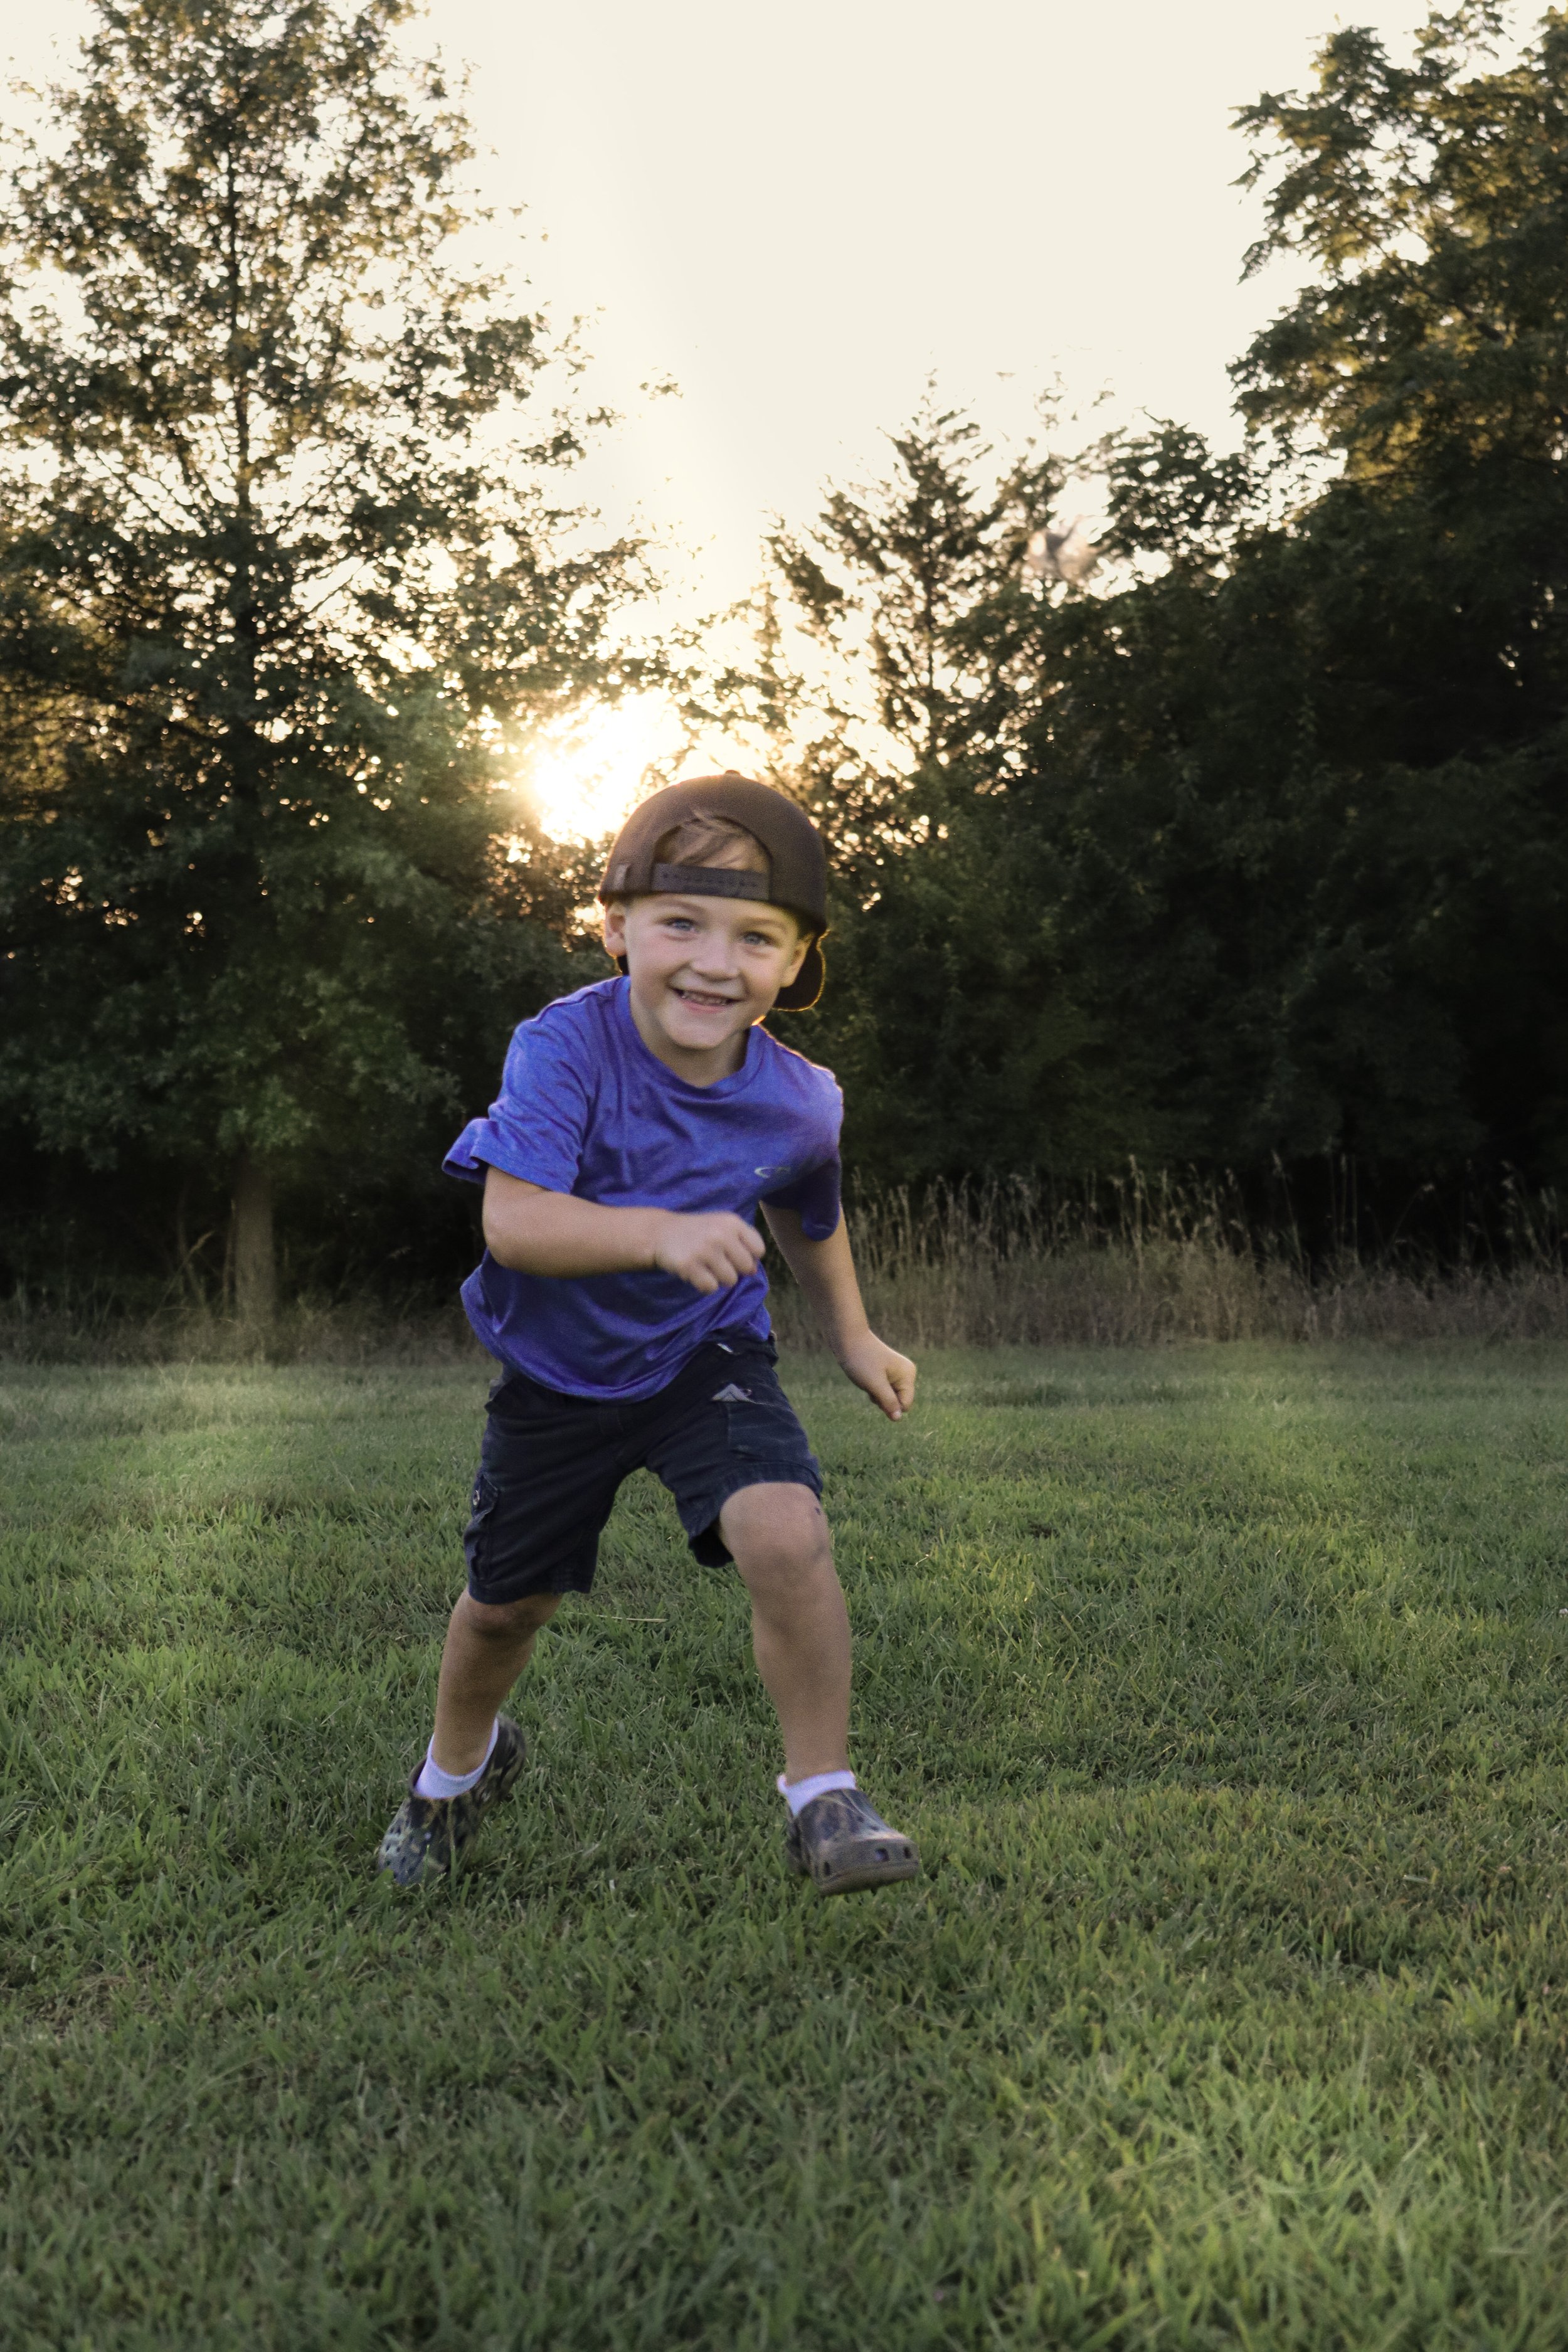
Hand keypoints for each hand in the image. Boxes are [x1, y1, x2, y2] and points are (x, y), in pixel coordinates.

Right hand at [651, 1210, 766, 1293]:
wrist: (661, 1232)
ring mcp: (704, 1250)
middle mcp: (720, 1234)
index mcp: (732, 1222)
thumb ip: (743, 1243)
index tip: (734, 1254)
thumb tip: (753, 1271)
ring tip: (706, 1267)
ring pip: (730, 1280)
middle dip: (735, 1269)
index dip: (749, 1256)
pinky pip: (711, 1288)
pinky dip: (705, 1285)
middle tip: (718, 1262)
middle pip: (746, 1267)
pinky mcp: (689, 1265)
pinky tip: (696, 1273)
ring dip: (720, 1279)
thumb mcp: (722, 1226)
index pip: (759, 1249)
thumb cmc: (698, 1232)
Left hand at [836, 1330, 915, 1420]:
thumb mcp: (875, 1385)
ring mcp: (895, 1372)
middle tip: (870, 1383)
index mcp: (908, 1375)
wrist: (846, 1337)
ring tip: (867, 1377)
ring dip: (875, 1394)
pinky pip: (881, 1389)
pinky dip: (872, 1388)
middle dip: (882, 1399)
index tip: (876, 1391)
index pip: (905, 1405)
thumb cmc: (861, 1360)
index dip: (889, 1405)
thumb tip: (898, 1418)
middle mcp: (905, 1373)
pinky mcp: (885, 1372)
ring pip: (888, 1397)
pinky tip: (865, 1376)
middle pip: (897, 1402)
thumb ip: (888, 1402)